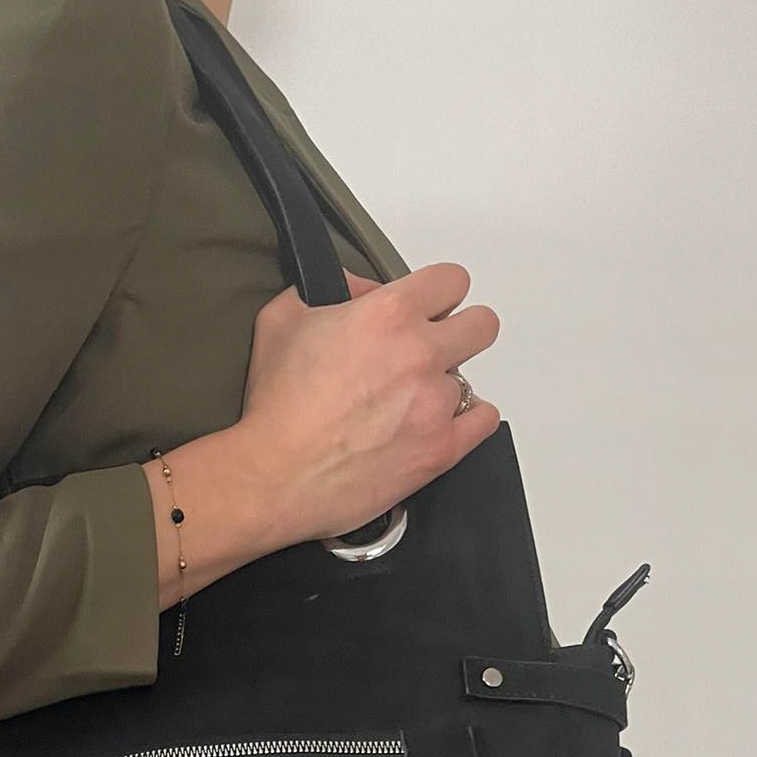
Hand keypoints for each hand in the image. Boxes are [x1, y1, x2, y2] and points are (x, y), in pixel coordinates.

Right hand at [232, 260, 502, 553]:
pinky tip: (444, 422)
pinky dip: (468, 419)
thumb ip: (328, 291)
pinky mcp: (441, 449)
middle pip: (482, 325)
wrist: (273, 475)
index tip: (428, 308)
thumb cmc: (274, 403)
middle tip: (431, 350)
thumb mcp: (282, 320)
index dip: (439, 292)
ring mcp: (436, 404)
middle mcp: (421, 354)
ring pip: (469, 379)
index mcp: (388, 315)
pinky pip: (483, 421)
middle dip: (460, 331)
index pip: (451, 281)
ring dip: (444, 386)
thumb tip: (360, 288)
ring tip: (411, 404)